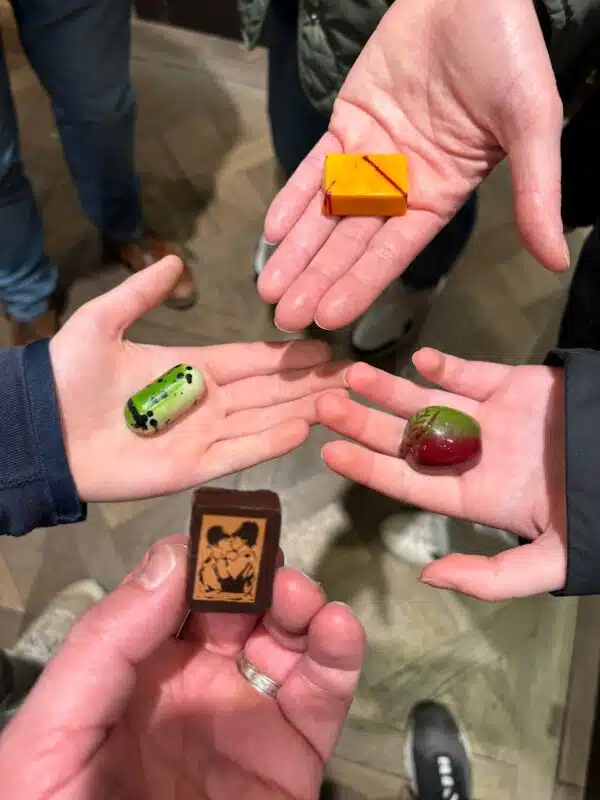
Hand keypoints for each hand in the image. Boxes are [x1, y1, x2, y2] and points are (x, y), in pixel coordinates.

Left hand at [0, 536, 364, 798]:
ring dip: (302, 604)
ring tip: (302, 597)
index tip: (225, 529)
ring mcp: (247, 716)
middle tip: (268, 562)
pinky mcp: (292, 757)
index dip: (201, 556)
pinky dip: (339, 654)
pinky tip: (336, 629)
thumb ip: (105, 644)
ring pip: (288, 640)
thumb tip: (172, 558)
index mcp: (136, 668)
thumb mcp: (52, 732)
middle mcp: (196, 682)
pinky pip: (323, 697)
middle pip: (240, 606)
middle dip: (258, 573)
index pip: (176, 593)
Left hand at [49, 256, 348, 501]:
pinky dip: (272, 442)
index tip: (324, 347)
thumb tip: (173, 261)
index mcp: (191, 368)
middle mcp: (206, 403)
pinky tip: (305, 428)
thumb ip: (140, 294)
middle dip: (309, 383)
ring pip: (263, 420)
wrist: (42, 431)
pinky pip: (240, 452)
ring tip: (341, 399)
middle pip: (268, 391)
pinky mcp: (193, 468)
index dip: (287, 356)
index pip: (251, 361)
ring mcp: (203, 437)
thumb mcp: (102, 322)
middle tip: (351, 375)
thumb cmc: (70, 376)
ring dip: (301, 409)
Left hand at [258, 0, 566, 331]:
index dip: (361, 284)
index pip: (393, 252)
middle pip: (352, 242)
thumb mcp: (532, 123)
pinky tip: (272, 230)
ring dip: (298, 249)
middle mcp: (402, 186)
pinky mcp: (349, 123)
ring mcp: (372, 156)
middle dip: (317, 279)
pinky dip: (295, 196)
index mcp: (441, 195)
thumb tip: (556, 262)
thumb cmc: (508, 53)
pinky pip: (317, 167)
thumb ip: (537, 192)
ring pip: (328, 212)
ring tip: (267, 288)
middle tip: (284, 319)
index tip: (330, 318)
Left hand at [317, 348, 566, 599]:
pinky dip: (446, 367)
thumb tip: (429, 578)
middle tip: (323, 406)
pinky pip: (472, 373)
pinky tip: (419, 361)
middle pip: (407, 439)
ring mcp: (490, 418)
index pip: (409, 482)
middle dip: (365, 423)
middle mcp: (473, 455)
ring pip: (430, 402)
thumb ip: (492, 578)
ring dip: (391, 389)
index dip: (369, 468)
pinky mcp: (513, 385)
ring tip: (353, 375)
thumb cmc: (593, 514)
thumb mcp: (551, 563)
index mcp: (474, 495)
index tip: (330, 452)